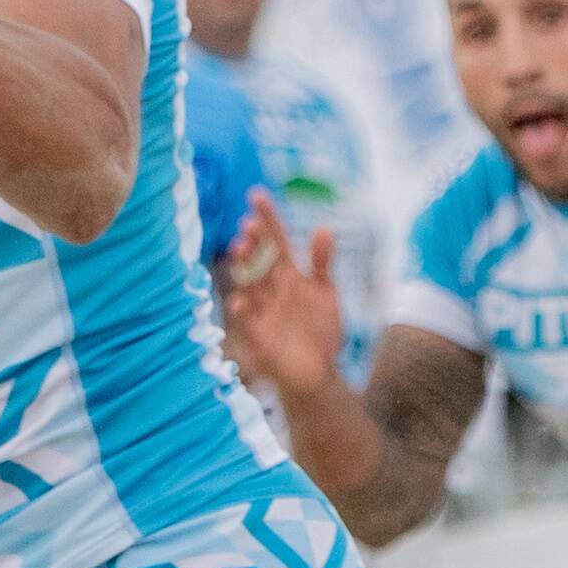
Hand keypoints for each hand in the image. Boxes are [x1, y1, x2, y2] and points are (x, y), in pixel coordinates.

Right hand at [218, 198, 341, 400]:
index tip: (256, 195)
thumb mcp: (326, 293)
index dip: (268, 219)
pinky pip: (247, 321)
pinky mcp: (258, 334)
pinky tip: (242, 301)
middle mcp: (271, 288)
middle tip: (251, 223)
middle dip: (254, 242)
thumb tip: (323, 227)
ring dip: (243, 267)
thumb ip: (322, 263)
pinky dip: (242, 311)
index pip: (275, 241)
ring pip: (248, 284)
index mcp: (288, 275)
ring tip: (241, 248)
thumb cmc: (321, 330)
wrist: (318, 372)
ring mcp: (262, 310)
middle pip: (259, 259)